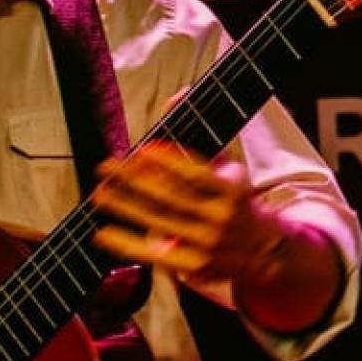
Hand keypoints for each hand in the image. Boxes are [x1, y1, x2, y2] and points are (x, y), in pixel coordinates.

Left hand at [90, 141, 281, 291]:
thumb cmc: (234, 199)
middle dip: (134, 181)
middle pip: (171, 197)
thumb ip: (196, 139)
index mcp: (232, 189)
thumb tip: (178, 94)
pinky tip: (104, 233)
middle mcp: (221, 217)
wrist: (262, 247)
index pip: (195, 174)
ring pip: (159, 222)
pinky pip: (155, 254)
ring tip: (100, 193)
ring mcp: (208, 244)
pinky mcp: (194, 265)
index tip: (140, 150)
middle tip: (106, 167)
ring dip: (125, 207)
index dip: (166, 161)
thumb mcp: (227, 167)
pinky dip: (127, 244)